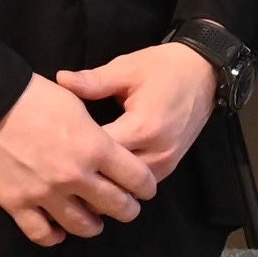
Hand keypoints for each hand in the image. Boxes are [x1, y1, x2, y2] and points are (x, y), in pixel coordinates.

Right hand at [0, 75, 157, 245]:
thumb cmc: (37, 96)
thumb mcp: (78, 105)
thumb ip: (98, 134)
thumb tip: (112, 148)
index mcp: (96, 148)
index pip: (137, 178)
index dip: (146, 186)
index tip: (146, 189)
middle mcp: (75, 175)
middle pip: (116, 205)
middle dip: (127, 209)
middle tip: (127, 208)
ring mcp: (45, 193)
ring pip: (81, 225)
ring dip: (93, 226)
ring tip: (96, 223)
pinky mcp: (17, 203)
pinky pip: (41, 233)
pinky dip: (53, 236)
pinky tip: (58, 232)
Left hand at [55, 41, 220, 188]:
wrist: (205, 72)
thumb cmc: (165, 67)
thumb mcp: (127, 68)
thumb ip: (93, 80)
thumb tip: (60, 79)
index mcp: (143, 127)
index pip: (101, 152)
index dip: (75, 153)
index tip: (52, 149)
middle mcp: (157, 151)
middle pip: (114, 178)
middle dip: (87, 176)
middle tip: (58, 172)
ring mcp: (167, 162)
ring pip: (128, 188)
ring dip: (105, 184)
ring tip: (77, 179)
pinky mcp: (171, 166)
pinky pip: (141, 184)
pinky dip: (122, 184)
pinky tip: (103, 178)